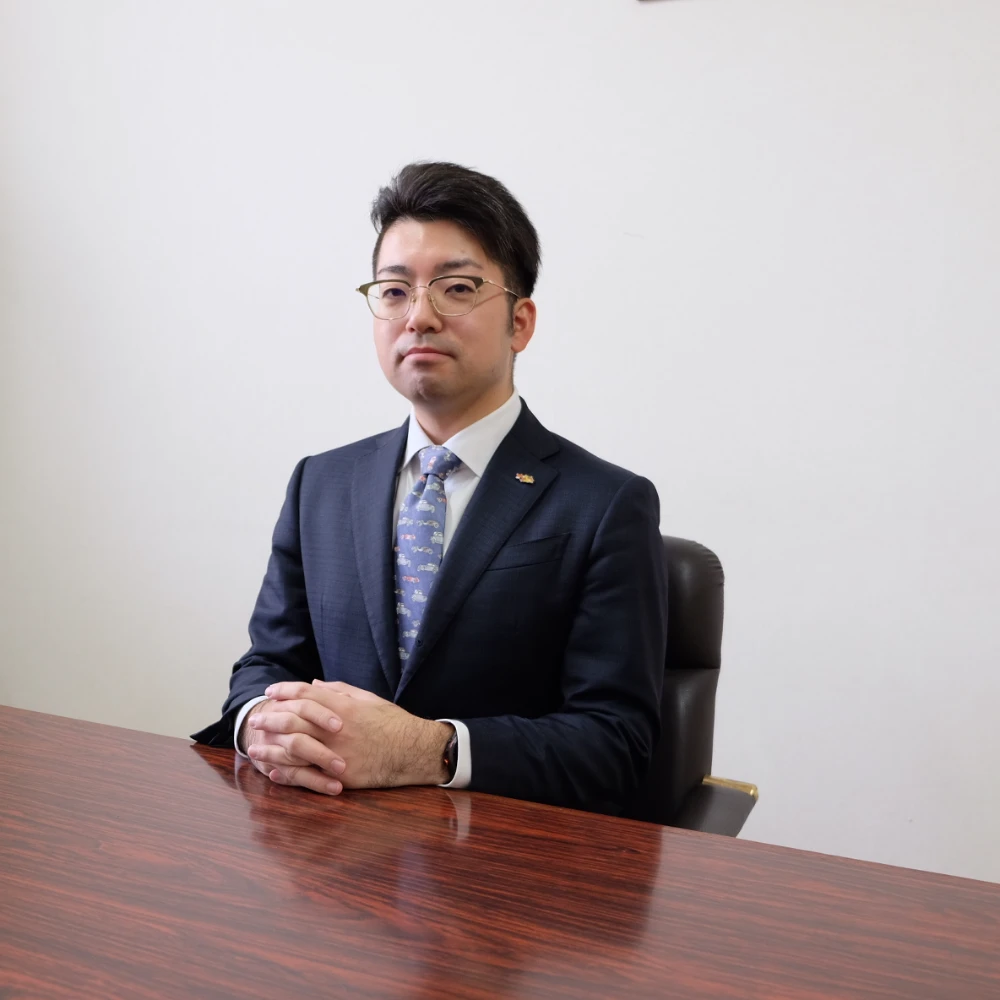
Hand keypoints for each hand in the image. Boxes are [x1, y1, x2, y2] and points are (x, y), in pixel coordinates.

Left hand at [259, 680, 451, 793]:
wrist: (412, 751)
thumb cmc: (392, 722)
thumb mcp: (368, 699)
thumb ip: (339, 690)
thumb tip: (314, 683)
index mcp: (343, 706)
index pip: (306, 693)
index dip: (285, 690)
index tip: (271, 692)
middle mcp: (335, 728)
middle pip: (293, 719)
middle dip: (270, 718)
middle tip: (255, 719)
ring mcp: (336, 752)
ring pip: (294, 748)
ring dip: (271, 747)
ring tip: (254, 747)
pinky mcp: (340, 775)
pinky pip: (307, 775)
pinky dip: (287, 772)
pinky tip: (274, 771)